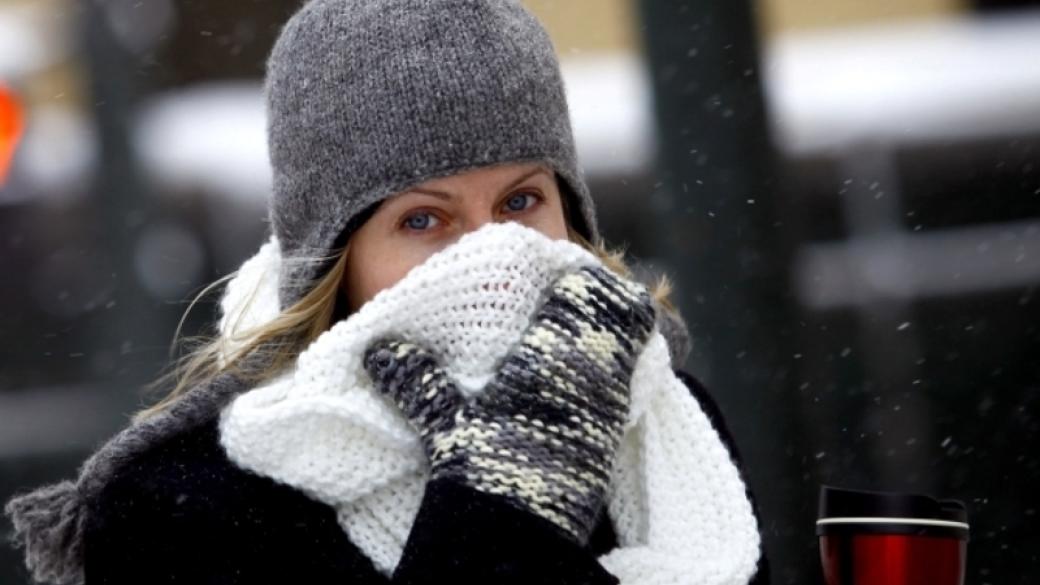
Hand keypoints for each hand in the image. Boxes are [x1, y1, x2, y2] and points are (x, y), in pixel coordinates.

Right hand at [364, 265, 656, 544]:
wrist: (520, 537)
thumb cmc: (483, 470)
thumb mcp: (444, 422)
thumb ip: (415, 380)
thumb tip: (378, 349)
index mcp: (552, 352)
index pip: (587, 290)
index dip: (578, 275)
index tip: (557, 274)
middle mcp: (592, 370)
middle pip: (624, 308)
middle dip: (601, 301)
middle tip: (568, 303)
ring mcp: (610, 403)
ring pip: (631, 344)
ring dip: (608, 336)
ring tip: (571, 341)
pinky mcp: (614, 434)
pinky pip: (628, 381)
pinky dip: (611, 371)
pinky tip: (577, 384)